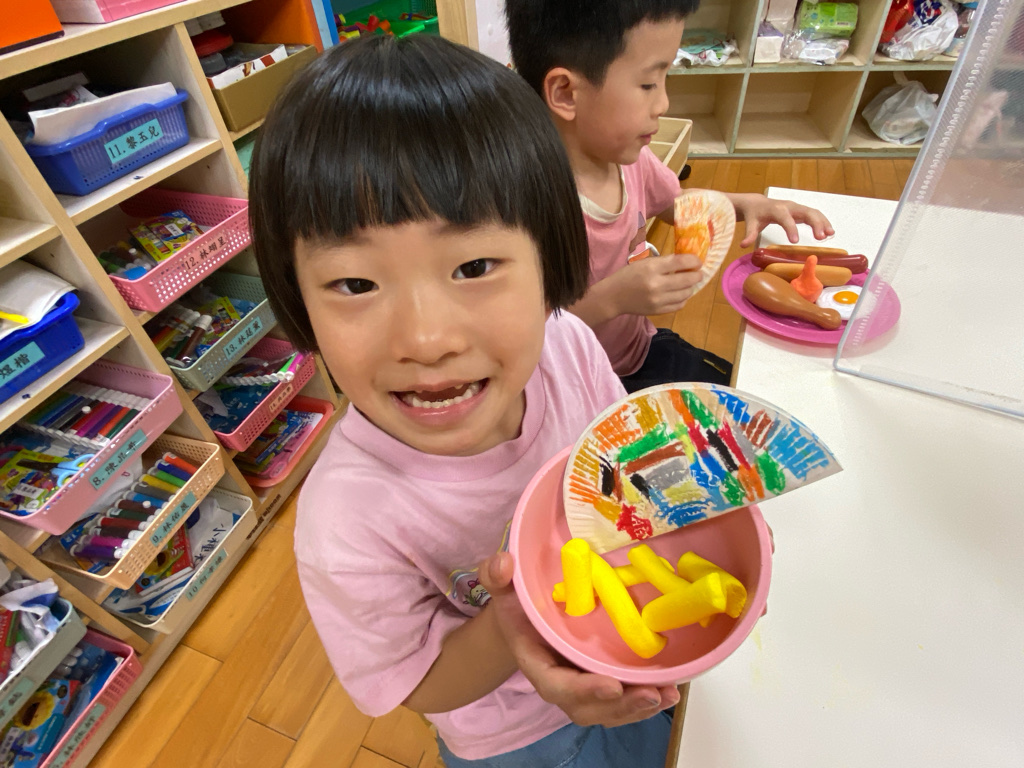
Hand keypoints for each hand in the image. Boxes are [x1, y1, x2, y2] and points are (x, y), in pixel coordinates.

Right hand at [478, 553, 678, 726]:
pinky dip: (647, 699)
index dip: (582, 691)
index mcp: (536, 662)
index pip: (556, 685)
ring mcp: (584, 685)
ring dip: (638, 708)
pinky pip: (623, 700)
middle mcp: (561, 681)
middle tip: (652, 694)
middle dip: (620, 707)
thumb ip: (496, 574)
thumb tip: (504, 563)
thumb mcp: (504, 585)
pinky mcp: (604, 680)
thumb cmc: (519, 603)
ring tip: (667, 694)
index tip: (611, 686)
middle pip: (587, 707)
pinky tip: (672, 689)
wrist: (527, 615)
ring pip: (609, 710)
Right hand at [607, 253, 703, 316]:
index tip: (698, 261)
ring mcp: (658, 300)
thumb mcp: (645, 263)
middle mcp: (657, 285)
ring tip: (687, 283)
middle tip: (697, 273)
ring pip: (686, 293)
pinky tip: (679, 293)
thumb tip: (687, 261)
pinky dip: (683, 298)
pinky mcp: (659, 311)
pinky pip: (680, 305)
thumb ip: (665, 262)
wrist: (613, 297)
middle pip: (688, 279)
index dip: (694, 261)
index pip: (681, 263)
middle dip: (697, 275)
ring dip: (690, 287)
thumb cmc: (629, 276)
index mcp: (652, 268)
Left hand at [730, 193, 834, 247]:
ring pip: (813, 212)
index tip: (795, 241)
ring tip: (830, 234)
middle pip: (805, 212)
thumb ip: (749, 234)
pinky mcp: (801, 211)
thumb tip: (743, 245)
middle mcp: (789, 206)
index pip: (785, 217)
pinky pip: (814, 215)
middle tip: (821, 237)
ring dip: (822, 222)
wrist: (757, 203)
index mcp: (776, 209)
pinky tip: (829, 232)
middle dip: (814, 223)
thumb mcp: (750, 224)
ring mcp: (796, 208)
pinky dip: (822, 222)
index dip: (791, 228)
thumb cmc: (754, 215)